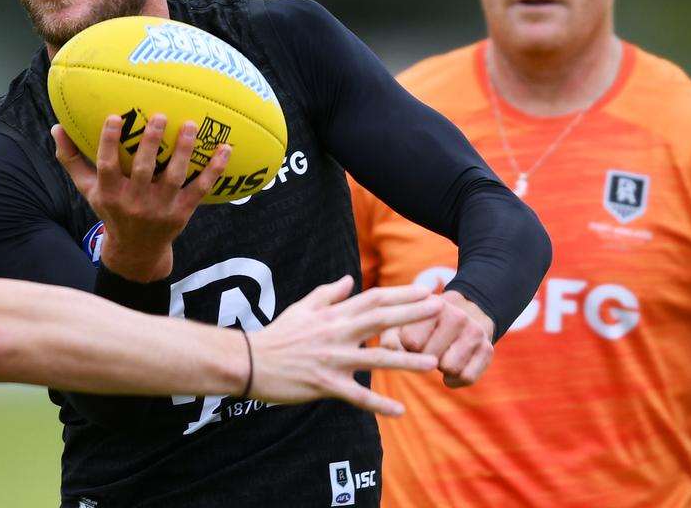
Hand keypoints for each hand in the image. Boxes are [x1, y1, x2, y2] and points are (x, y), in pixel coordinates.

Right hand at [52, 114, 229, 281]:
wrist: (136, 251)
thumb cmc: (112, 211)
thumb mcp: (88, 190)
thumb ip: (72, 160)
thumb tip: (56, 127)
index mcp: (110, 193)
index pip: (107, 166)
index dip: (110, 142)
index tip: (116, 117)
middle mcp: (135, 202)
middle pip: (144, 170)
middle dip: (151, 143)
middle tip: (159, 116)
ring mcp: (161, 208)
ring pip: (174, 178)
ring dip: (184, 151)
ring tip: (190, 125)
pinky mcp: (182, 213)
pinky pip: (200, 189)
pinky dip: (214, 170)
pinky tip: (225, 148)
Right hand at [247, 275, 441, 415]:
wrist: (248, 361)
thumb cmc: (276, 335)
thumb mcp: (302, 308)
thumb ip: (328, 293)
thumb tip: (350, 279)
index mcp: (333, 315)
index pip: (374, 299)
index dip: (402, 295)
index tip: (427, 291)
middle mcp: (337, 333)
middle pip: (381, 320)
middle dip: (413, 315)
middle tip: (442, 310)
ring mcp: (332, 359)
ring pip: (375, 358)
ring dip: (405, 361)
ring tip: (432, 363)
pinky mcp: (324, 384)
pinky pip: (356, 395)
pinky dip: (378, 404)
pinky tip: (399, 411)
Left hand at [398, 290, 494, 387]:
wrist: (463, 315)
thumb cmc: (422, 325)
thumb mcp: (403, 324)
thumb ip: (389, 335)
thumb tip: (388, 347)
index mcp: (433, 306)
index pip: (412, 342)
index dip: (407, 348)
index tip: (409, 342)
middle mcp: (458, 316)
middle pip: (431, 357)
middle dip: (425, 358)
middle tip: (428, 349)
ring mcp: (475, 332)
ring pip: (450, 368)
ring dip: (441, 368)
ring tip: (440, 355)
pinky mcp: (488, 349)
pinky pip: (467, 378)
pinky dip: (455, 379)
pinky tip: (451, 367)